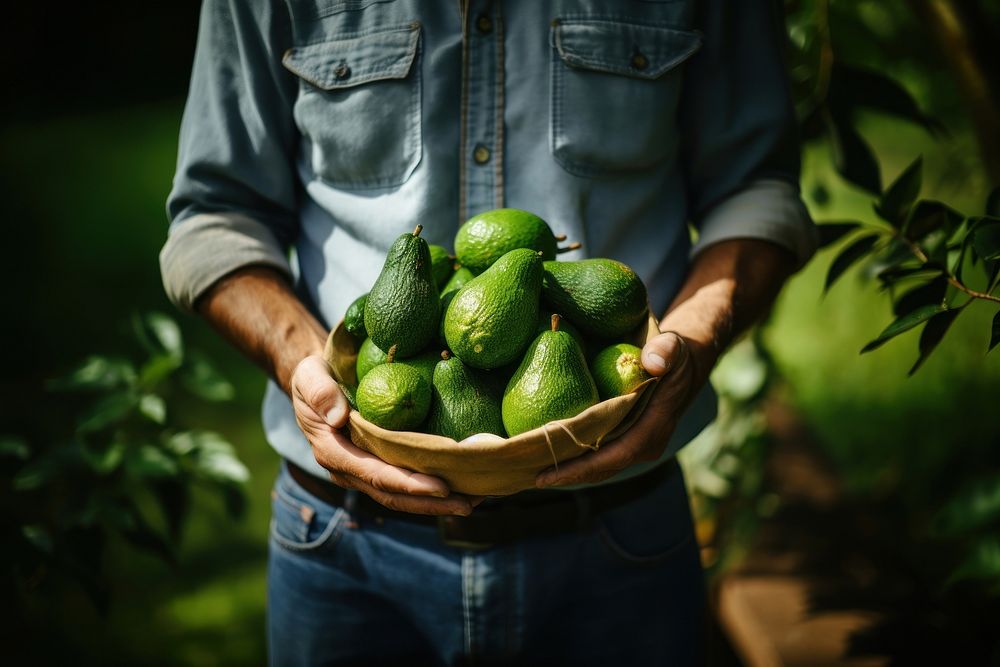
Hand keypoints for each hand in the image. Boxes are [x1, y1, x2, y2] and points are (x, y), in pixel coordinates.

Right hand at [291, 355, 477, 514]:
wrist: (314, 385)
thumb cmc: (314, 376)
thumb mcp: (309, 375)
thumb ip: (319, 392)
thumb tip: (338, 417)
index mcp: (333, 452)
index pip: (374, 474)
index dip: (408, 484)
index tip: (441, 486)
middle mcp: (348, 470)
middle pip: (392, 494)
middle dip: (430, 503)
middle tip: (468, 504)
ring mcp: (362, 472)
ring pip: (400, 496)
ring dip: (436, 503)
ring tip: (474, 502)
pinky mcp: (376, 467)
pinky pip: (404, 484)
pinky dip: (431, 491)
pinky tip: (462, 488)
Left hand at [535, 331, 703, 486]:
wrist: (684, 365)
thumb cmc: (675, 355)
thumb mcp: (674, 348)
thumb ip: (665, 351)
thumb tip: (652, 363)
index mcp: (652, 430)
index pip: (614, 457)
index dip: (581, 468)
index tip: (548, 474)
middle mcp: (643, 445)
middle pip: (599, 469)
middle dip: (565, 474)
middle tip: (525, 475)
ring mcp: (633, 444)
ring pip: (596, 465)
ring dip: (565, 468)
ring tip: (527, 470)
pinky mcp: (623, 439)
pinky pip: (595, 454)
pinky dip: (572, 456)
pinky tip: (544, 451)